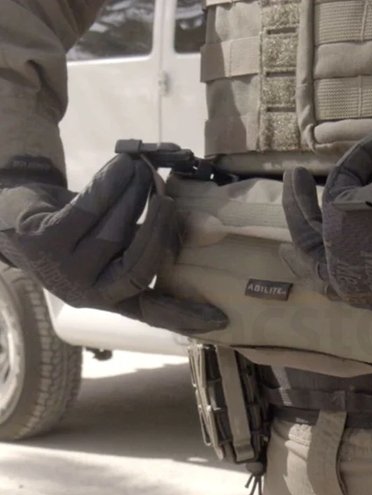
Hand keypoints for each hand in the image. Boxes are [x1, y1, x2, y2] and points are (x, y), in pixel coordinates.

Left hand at [0, 155, 227, 334]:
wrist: (13, 217)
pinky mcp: (44, 243)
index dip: (185, 316)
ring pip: (113, 234)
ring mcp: (64, 272)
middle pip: (138, 270)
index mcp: (111, 299)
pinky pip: (87, 211)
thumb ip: (149, 239)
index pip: (153, 314)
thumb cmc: (77, 231)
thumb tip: (205, 226)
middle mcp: (89, 294)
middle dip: (157, 230)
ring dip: (134, 196)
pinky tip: (122, 165)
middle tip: (169, 199)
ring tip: (144, 171)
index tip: (219, 319)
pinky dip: (109, 185)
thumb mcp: (115, 241)